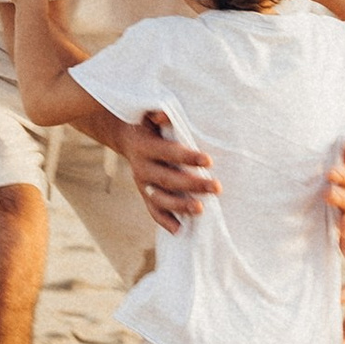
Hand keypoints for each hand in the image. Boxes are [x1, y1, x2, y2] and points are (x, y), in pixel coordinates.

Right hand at [122, 106, 217, 234]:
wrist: (127, 137)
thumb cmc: (149, 123)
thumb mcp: (150, 113)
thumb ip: (158, 113)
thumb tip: (164, 116)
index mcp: (144, 146)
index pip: (168, 152)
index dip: (187, 157)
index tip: (209, 161)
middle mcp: (141, 167)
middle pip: (168, 179)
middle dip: (193, 185)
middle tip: (217, 187)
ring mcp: (142, 184)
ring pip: (160, 199)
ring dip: (180, 206)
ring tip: (201, 210)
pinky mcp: (144, 194)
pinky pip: (153, 211)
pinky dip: (165, 221)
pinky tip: (180, 230)